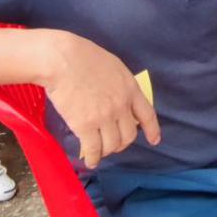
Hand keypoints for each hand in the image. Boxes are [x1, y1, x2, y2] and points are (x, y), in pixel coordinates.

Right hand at [39, 32, 159, 167]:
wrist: (61, 59)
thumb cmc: (82, 56)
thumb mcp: (113, 66)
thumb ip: (120, 84)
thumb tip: (118, 98)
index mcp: (130, 88)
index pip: (147, 114)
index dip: (152, 130)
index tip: (154, 140)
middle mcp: (121, 105)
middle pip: (129, 135)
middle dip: (122, 143)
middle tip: (113, 144)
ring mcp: (104, 117)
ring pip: (112, 145)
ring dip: (106, 150)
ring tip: (99, 151)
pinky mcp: (85, 125)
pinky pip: (93, 149)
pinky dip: (93, 157)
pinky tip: (90, 160)